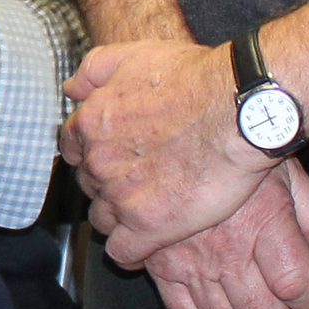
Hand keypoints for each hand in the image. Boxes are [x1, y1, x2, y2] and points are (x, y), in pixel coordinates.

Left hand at [61, 37, 277, 260]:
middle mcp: (99, 161)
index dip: (93, 154)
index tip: (115, 157)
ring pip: (103, 219)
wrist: (238, 109)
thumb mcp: (135, 55)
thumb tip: (71, 90)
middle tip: (140, 182)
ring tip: (148, 211)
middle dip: (109, 185)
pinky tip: (147, 245)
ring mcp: (121, 196)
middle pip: (90, 185)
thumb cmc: (195, 79)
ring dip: (119, 217)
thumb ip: (95, 69)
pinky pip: (122, 252)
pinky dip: (131, 252)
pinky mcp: (148, 226)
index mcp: (92, 122)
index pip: (73, 149)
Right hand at [138, 167, 308, 308]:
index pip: (297, 287)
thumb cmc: (237, 151)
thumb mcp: (290, 178)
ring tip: (251, 289)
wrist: (175, 131)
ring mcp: (189, 260)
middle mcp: (226, 247)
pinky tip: (215, 291)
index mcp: (262, 222)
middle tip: (285, 294)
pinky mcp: (160, 264)